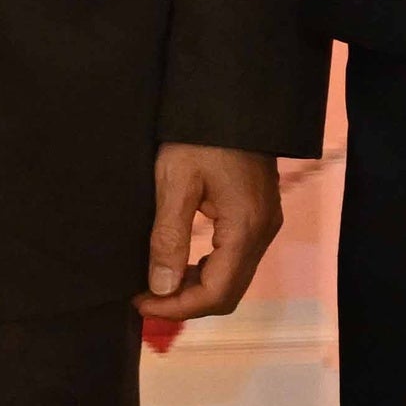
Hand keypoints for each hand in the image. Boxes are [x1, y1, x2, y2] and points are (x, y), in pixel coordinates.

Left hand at [140, 142, 283, 320]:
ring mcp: (266, 223)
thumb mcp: (176, 181)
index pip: (215, 293)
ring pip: (234, 279)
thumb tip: (161, 289)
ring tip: (159, 280)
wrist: (233, 97)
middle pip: (228, 293)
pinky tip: (184, 261)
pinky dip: (209, 270)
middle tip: (145, 295)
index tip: (139, 302)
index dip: (176, 307)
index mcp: (245, 227)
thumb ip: (169, 237)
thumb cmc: (200, 136)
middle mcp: (263, 232)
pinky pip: (237, 260)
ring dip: (196, 288)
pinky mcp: (261, 214)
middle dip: (185, 302)